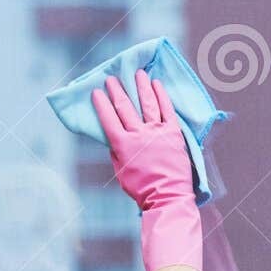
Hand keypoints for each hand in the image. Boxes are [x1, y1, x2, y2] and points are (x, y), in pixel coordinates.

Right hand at [92, 69, 200, 270]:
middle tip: (112, 78)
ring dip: (141, 86)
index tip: (96, 92)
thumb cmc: (142, 189)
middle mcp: (139, 135)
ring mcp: (157, 132)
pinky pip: (167, 110)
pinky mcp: (174, 133)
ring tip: (138, 73)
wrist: (168, 197)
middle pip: (125, 107)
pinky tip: (157, 84)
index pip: (108, 119)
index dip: (100, 104)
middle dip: (117, 90)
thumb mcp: (121, 171)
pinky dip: (162, 95)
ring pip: (147, 103)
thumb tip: (113, 137)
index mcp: (123, 145)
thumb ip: (116, 152)